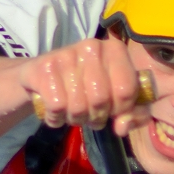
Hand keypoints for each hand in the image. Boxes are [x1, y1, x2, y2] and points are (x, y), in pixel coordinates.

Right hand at [18, 38, 154, 133]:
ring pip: (78, 106)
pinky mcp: (45, 67)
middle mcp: (92, 47)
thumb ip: (132, 115)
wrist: (41, 74)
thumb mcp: (115, 99)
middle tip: (89, 114)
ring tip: (72, 112)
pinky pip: (57, 106)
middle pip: (100, 100)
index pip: (126, 90)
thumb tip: (122, 127)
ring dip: (74, 119)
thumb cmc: (85, 87)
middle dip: (95, 117)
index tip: (111, 110)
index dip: (119, 109)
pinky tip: (55, 112)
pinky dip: (55, 118)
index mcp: (115, 50)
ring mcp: (67, 55)